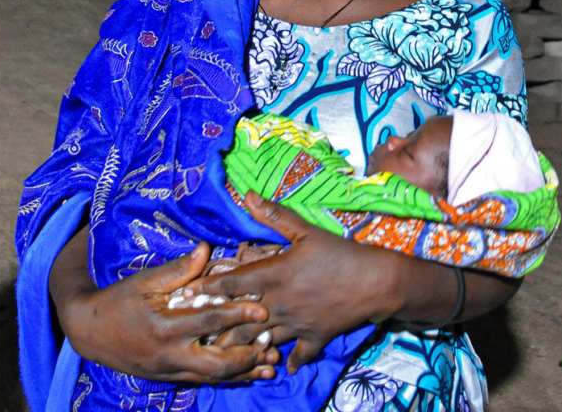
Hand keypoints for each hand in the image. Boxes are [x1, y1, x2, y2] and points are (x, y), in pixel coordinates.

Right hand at [50, 231, 278, 383]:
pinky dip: (228, 379)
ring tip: (271, 364)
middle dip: (247, 355)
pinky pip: (204, 382)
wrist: (89, 332)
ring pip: (213, 378)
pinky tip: (249, 374)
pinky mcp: (170, 379)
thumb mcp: (145, 280)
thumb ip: (178, 269)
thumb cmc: (119, 300)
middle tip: (272, 342)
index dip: (237, 314)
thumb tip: (206, 249)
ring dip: (243, 373)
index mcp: (164, 326)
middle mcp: (170, 355)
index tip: (262, 307)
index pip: (208, 322)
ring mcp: (170, 371)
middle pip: (216, 363)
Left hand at [188, 192, 399, 373]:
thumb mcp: (306, 230)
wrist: (375, 282)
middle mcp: (279, 304)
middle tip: (194, 331)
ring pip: (261, 341)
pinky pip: (297, 355)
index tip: (186, 294)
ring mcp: (296, 325)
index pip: (232, 284)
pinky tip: (278, 366)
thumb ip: (275, 215)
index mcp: (274, 275)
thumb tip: (248, 195)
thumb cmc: (339, 252)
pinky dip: (287, 361)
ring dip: (241, 347)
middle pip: (239, 319)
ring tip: (221, 353)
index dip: (207, 288)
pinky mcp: (315, 338)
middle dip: (216, 325)